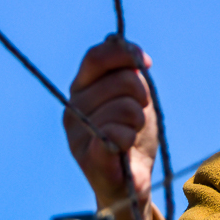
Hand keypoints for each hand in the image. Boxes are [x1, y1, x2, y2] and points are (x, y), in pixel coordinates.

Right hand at [64, 34, 157, 210]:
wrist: (131, 180)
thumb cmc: (131, 133)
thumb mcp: (132, 94)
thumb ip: (125, 67)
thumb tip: (116, 40)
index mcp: (81, 88)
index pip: (97, 56)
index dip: (125, 53)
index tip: (147, 63)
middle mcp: (73, 107)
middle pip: (123, 80)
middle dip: (142, 96)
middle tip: (138, 115)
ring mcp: (77, 133)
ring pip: (127, 108)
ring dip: (139, 122)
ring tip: (131, 134)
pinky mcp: (87, 157)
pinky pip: (118, 134)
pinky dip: (130, 138)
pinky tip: (125, 147)